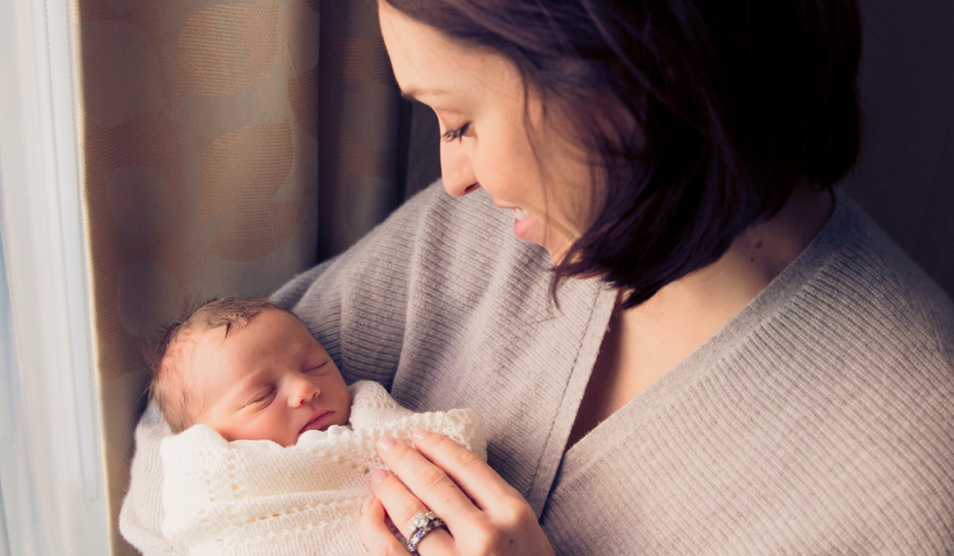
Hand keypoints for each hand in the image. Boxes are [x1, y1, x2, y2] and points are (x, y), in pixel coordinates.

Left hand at [359, 429, 555, 555]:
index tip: (420, 436)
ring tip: (379, 476)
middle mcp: (484, 534)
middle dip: (406, 459)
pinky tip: (372, 512)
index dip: (438, 446)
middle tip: (387, 445)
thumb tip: (443, 469)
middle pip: (434, 483)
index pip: (467, 466)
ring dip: (389, 488)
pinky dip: (375, 526)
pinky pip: (390, 551)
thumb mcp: (525, 533)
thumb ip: (493, 504)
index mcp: (513, 513)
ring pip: (410, 513)